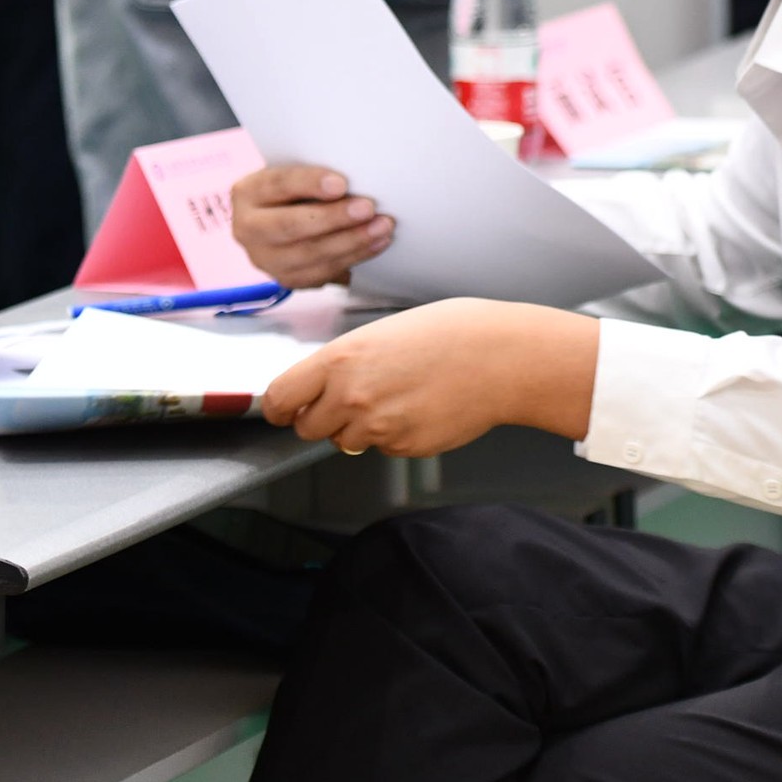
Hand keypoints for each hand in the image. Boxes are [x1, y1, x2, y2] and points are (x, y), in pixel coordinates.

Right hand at [228, 163, 395, 287]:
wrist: (280, 218)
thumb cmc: (295, 189)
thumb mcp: (295, 172)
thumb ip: (315, 176)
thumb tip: (356, 177)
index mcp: (247, 192)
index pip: (278, 184)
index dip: (309, 183)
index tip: (341, 184)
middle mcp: (247, 228)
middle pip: (290, 226)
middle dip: (334, 218)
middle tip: (368, 208)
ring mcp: (264, 259)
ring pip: (309, 255)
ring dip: (351, 241)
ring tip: (381, 227)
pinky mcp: (285, 279)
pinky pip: (321, 273)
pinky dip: (352, 258)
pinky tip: (375, 245)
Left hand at [263, 299, 598, 456]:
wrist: (501, 357)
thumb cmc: (452, 333)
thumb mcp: (383, 333)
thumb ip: (346, 364)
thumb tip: (324, 388)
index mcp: (341, 360)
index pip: (280, 399)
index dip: (280, 407)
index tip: (285, 409)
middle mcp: (351, 397)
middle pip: (308, 428)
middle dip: (324, 419)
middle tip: (354, 399)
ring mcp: (378, 427)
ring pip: (348, 441)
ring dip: (363, 427)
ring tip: (400, 396)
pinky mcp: (404, 447)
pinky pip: (384, 448)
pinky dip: (396, 434)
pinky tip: (422, 407)